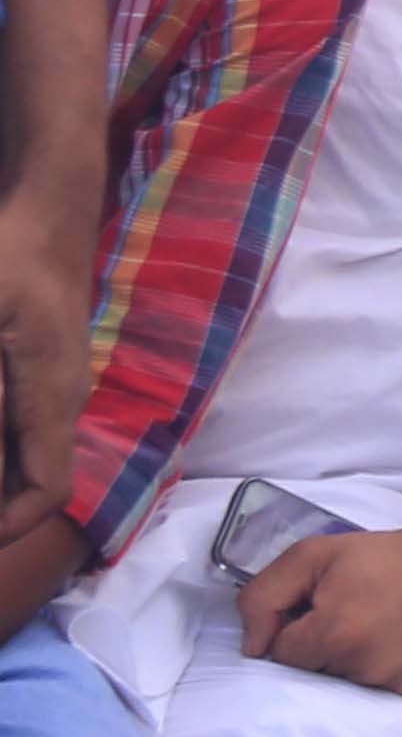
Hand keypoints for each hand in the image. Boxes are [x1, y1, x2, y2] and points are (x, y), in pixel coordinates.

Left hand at [0, 178, 83, 537]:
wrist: (53, 207)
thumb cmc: (11, 257)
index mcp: (51, 397)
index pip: (45, 489)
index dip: (5, 528)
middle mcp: (62, 399)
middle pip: (36, 480)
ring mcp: (56, 384)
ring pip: (28, 455)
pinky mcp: (42, 368)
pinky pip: (20, 427)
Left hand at [239, 513, 401, 711]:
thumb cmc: (387, 556)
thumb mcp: (315, 555)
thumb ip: (263, 595)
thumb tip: (252, 648)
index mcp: (335, 635)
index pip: (283, 657)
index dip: (300, 633)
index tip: (325, 613)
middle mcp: (368, 670)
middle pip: (318, 682)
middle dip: (327, 656)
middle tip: (357, 624)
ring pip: (356, 698)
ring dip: (361, 674)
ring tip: (385, 640)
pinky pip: (398, 707)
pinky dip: (399, 688)